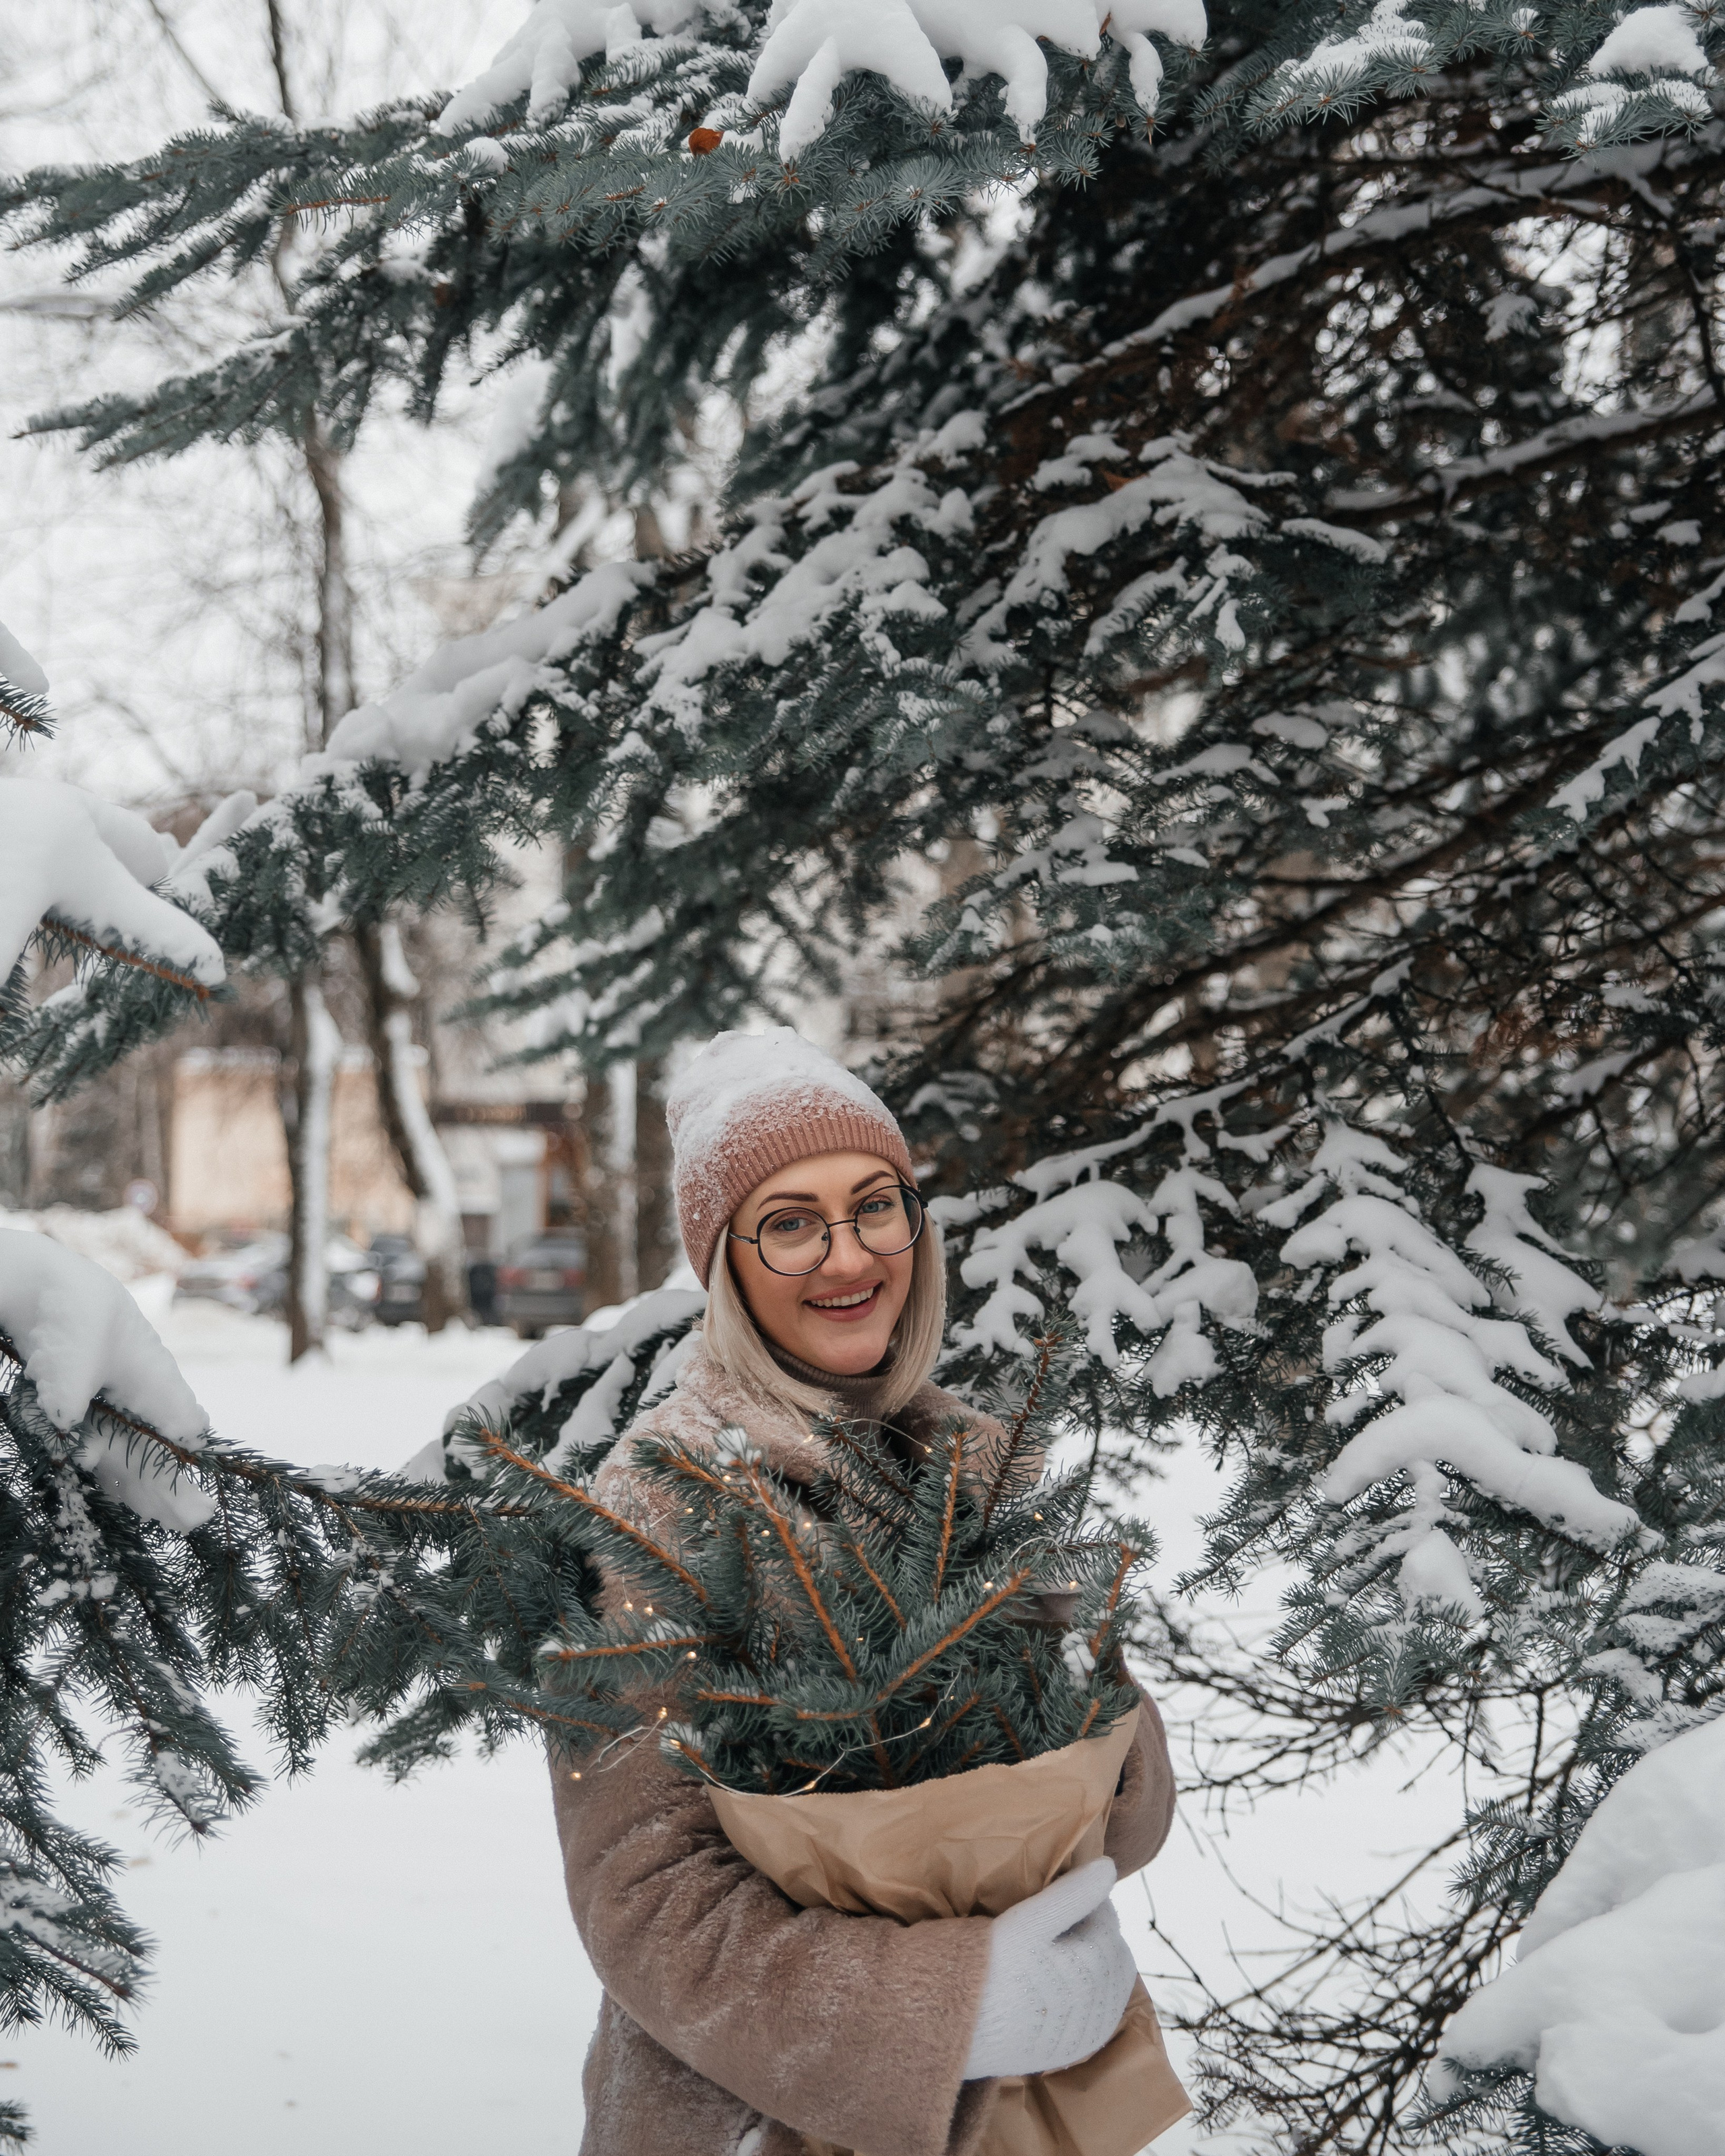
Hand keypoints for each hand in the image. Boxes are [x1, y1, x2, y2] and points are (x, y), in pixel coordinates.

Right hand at [962, 1857, 1136, 2079]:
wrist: (958, 2026)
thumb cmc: (988, 1967)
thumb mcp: (1027, 1921)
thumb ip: (1072, 1894)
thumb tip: (1110, 1867)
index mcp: (1093, 1965)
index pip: (1107, 1918)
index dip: (1087, 1899)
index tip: (1064, 1891)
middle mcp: (1098, 2001)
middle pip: (1114, 1951)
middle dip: (1096, 1931)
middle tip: (1062, 1918)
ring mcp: (1088, 2029)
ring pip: (1114, 1982)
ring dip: (1099, 1961)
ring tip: (1064, 1948)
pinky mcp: (1075, 2049)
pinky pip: (1102, 2014)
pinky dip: (1096, 1993)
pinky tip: (1071, 1983)